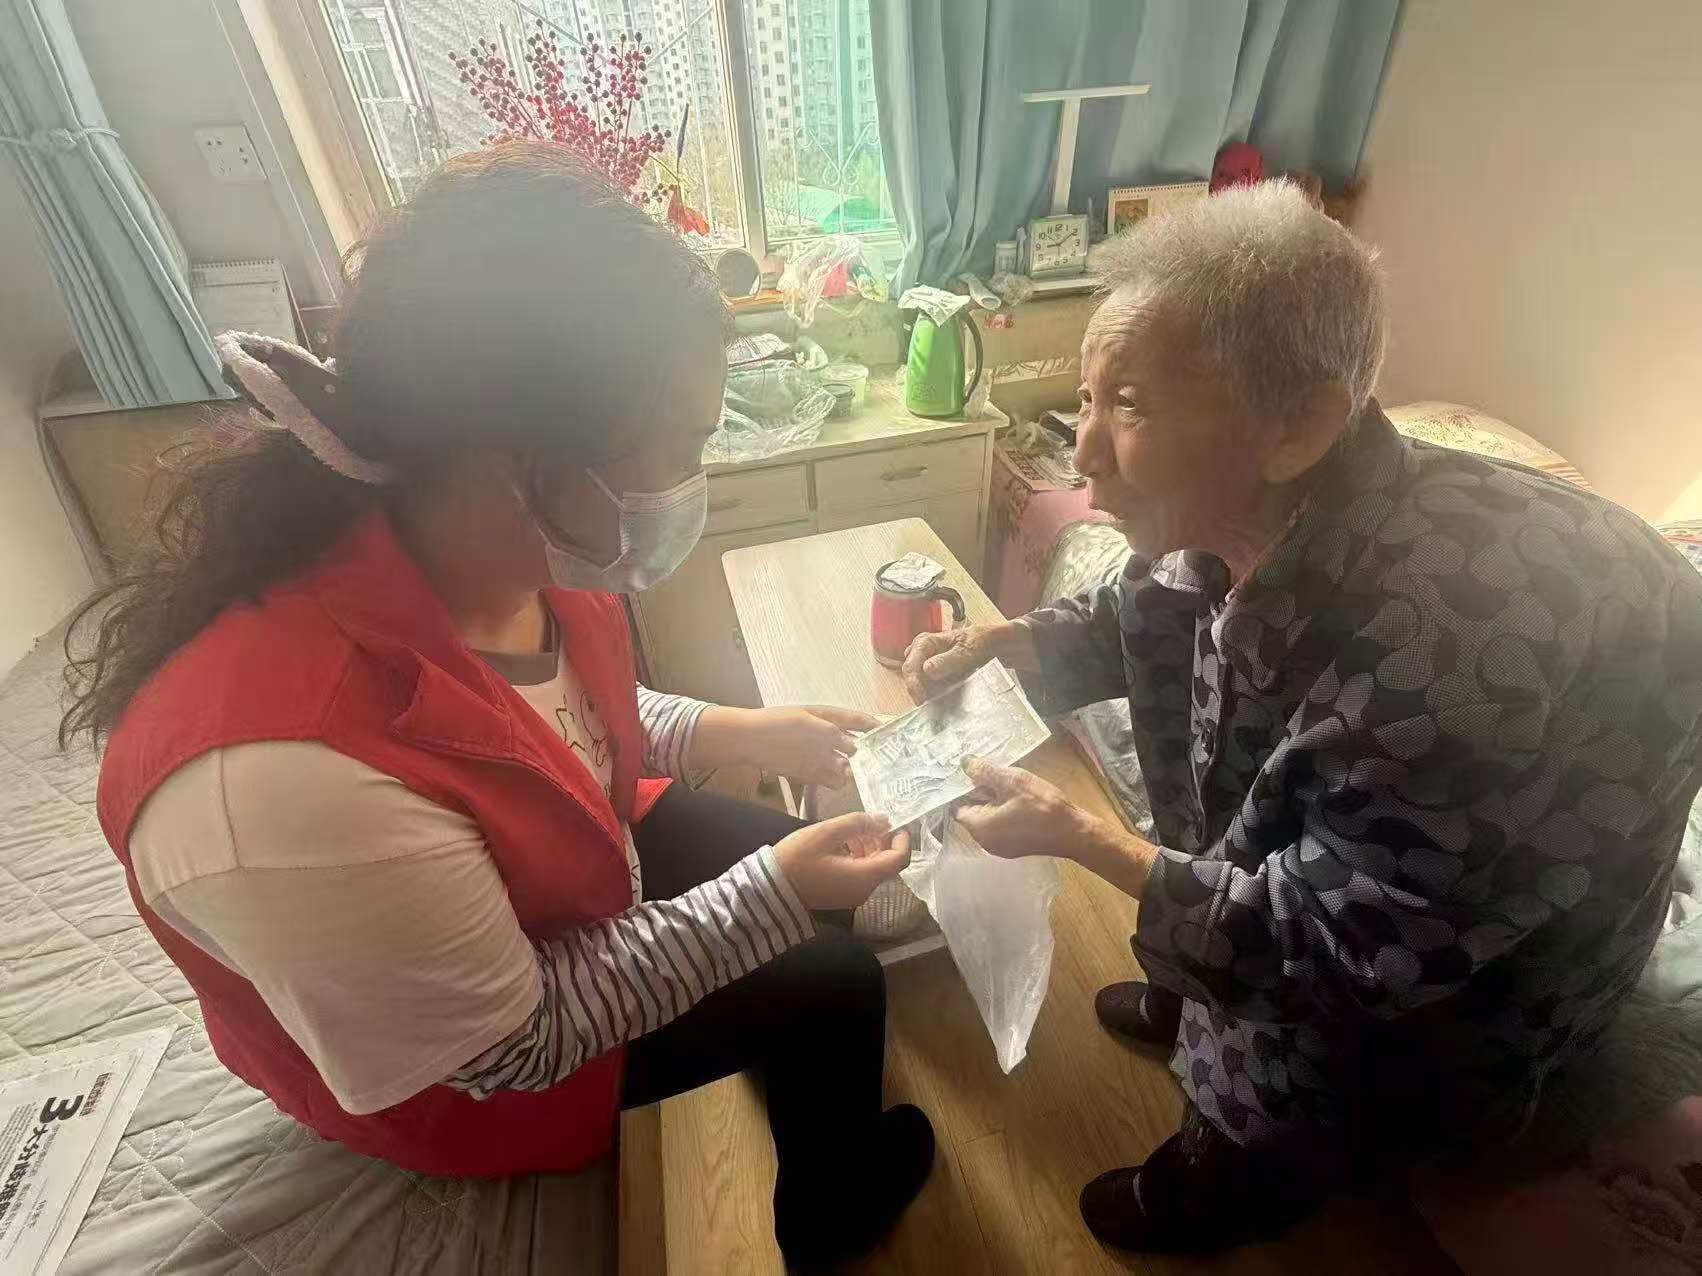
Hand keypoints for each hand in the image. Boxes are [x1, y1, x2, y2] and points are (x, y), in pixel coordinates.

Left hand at [744, 705, 881, 787]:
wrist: (749, 740)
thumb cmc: (780, 724)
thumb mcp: (811, 724)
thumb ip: (835, 735)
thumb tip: (856, 747)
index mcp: (825, 717)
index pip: (853, 719)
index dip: (871, 724)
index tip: (888, 731)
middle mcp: (824, 736)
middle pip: (850, 745)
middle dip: (866, 753)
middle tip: (884, 763)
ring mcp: (816, 754)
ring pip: (841, 763)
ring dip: (851, 770)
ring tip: (865, 777)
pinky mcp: (806, 771)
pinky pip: (827, 778)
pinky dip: (836, 782)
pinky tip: (843, 784)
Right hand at [772, 812, 912, 910]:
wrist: (770, 889)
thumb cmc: (797, 858)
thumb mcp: (827, 833)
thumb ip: (858, 823)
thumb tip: (883, 820)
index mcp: (864, 876)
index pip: (900, 859)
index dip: (902, 839)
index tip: (893, 822)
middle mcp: (865, 890)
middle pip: (888, 864)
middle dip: (883, 841)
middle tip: (867, 822)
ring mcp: (853, 896)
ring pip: (875, 869)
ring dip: (870, 848)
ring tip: (852, 830)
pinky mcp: (843, 896)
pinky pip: (862, 875)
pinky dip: (860, 858)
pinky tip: (843, 844)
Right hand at [901, 625, 997, 702]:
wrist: (989, 646)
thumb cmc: (977, 643)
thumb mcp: (965, 651)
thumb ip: (947, 660)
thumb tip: (926, 669)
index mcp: (924, 642)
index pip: (910, 666)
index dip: (913, 684)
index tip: (921, 700)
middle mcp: (920, 652)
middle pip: (911, 676)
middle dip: (919, 690)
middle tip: (930, 704)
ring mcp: (924, 663)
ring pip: (918, 683)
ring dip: (927, 693)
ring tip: (941, 700)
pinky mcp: (931, 675)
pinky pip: (927, 687)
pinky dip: (933, 694)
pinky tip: (943, 697)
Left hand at [955, 757, 1105, 861]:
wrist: (1074, 832)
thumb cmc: (1042, 806)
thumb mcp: (1012, 781)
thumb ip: (985, 772)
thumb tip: (965, 763)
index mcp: (979, 828)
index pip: (958, 805)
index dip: (965, 787)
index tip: (977, 772)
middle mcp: (984, 842)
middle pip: (973, 811)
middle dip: (983, 792)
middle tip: (1000, 776)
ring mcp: (1000, 847)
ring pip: (989, 818)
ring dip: (996, 801)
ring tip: (1013, 786)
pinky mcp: (1014, 847)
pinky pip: (1001, 826)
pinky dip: (1006, 812)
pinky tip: (1022, 801)